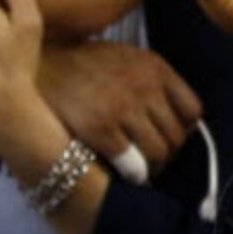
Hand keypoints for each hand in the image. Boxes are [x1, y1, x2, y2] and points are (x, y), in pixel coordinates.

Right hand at [37, 39, 202, 177]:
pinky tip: (122, 172)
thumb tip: (178, 121)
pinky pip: (134, 165)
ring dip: (151, 168)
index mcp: (155, 67)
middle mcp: (144, 85)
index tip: (166, 137)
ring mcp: (122, 107)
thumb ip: (153, 83)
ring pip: (159, 154)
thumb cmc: (83, 65)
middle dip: (166, 154)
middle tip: (149, 160)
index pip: (193, 111)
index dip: (182, 130)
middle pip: (177, 137)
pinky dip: (132, 174)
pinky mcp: (99, 128)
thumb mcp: (127, 59)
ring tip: (137, 169)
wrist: (40, 63)